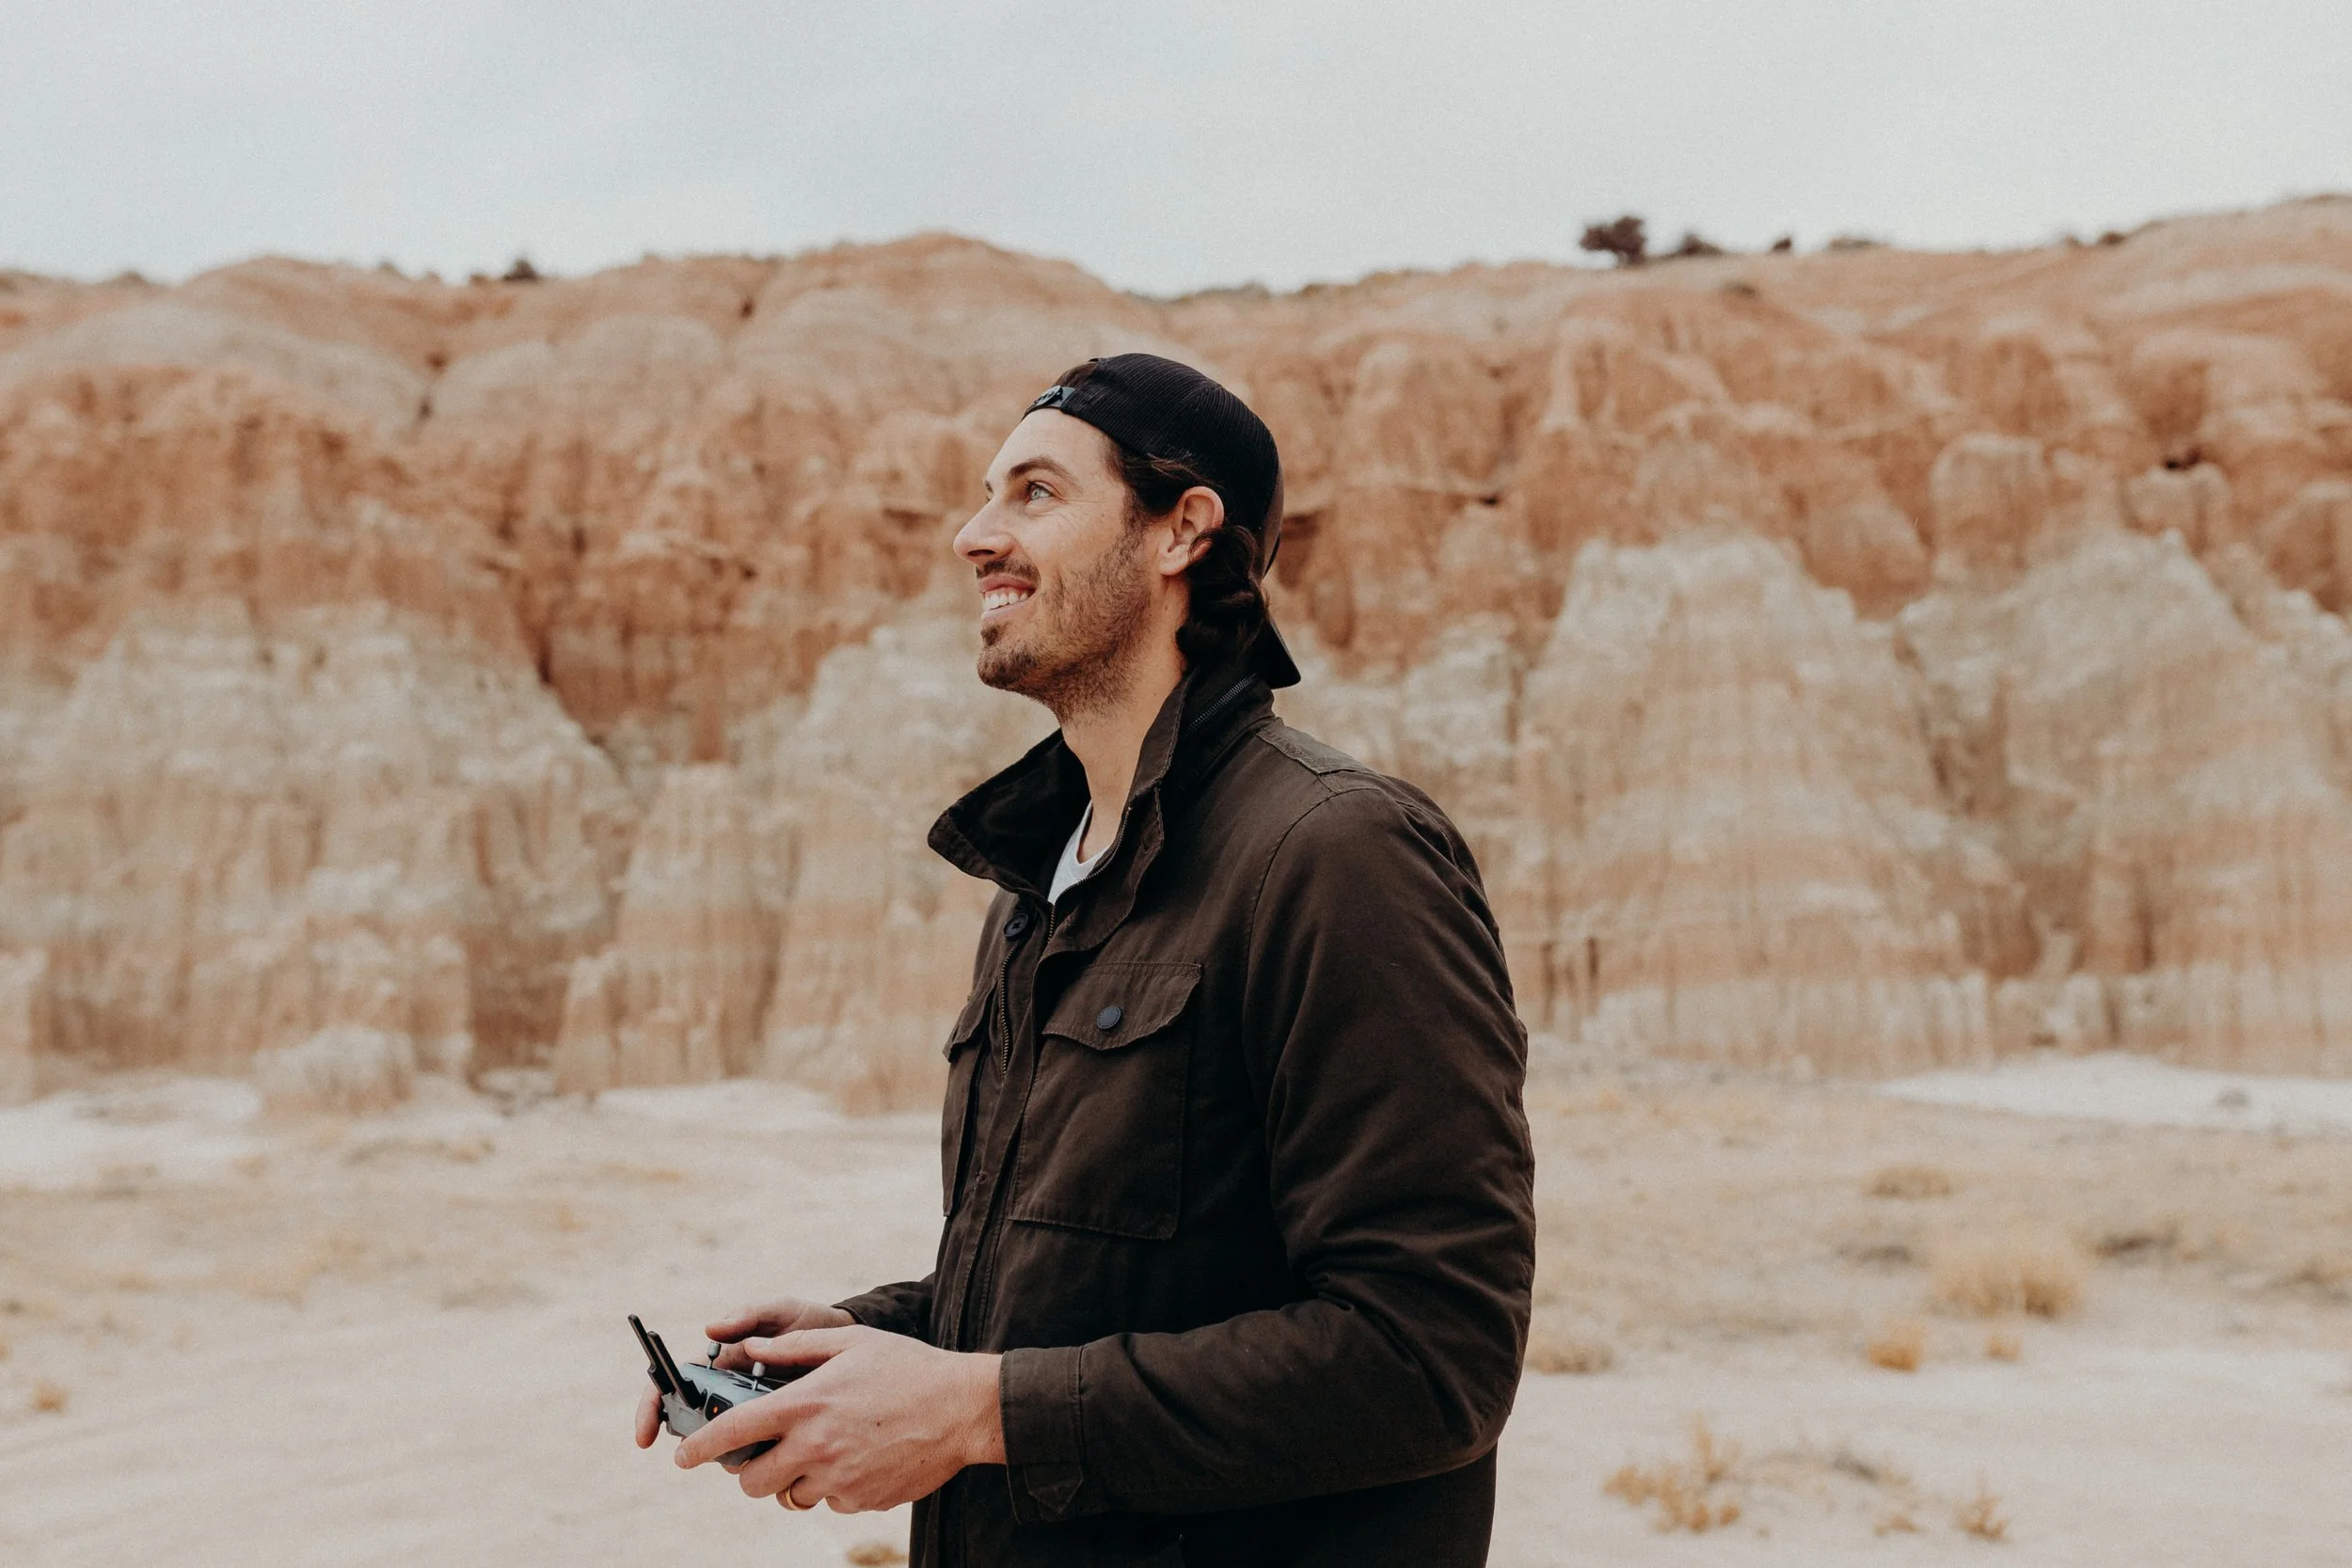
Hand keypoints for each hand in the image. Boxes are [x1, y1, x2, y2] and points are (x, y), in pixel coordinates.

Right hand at [633, 1297, 855, 1449]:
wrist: (850, 1344)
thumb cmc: (808, 1323)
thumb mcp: (779, 1312)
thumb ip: (747, 1316)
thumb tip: (710, 1327)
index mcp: (719, 1364)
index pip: (673, 1387)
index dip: (652, 1410)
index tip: (646, 1436)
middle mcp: (728, 1393)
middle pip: (694, 1426)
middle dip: (695, 1441)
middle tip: (712, 1447)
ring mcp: (752, 1416)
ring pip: (724, 1446)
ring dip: (728, 1454)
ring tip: (753, 1449)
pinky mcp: (777, 1434)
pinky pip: (759, 1454)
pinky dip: (761, 1461)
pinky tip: (778, 1459)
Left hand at [673, 1325, 1005, 1513]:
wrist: (963, 1409)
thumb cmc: (908, 1367)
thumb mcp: (851, 1342)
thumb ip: (795, 1347)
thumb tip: (750, 1347)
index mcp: (806, 1404)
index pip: (733, 1432)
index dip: (699, 1447)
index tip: (683, 1456)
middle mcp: (816, 1446)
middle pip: (751, 1481)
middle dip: (746, 1473)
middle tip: (759, 1457)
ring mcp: (838, 1478)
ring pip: (788, 1496)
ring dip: (791, 1480)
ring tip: (817, 1452)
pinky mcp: (860, 1500)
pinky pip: (828, 1501)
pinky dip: (830, 1486)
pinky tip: (855, 1458)